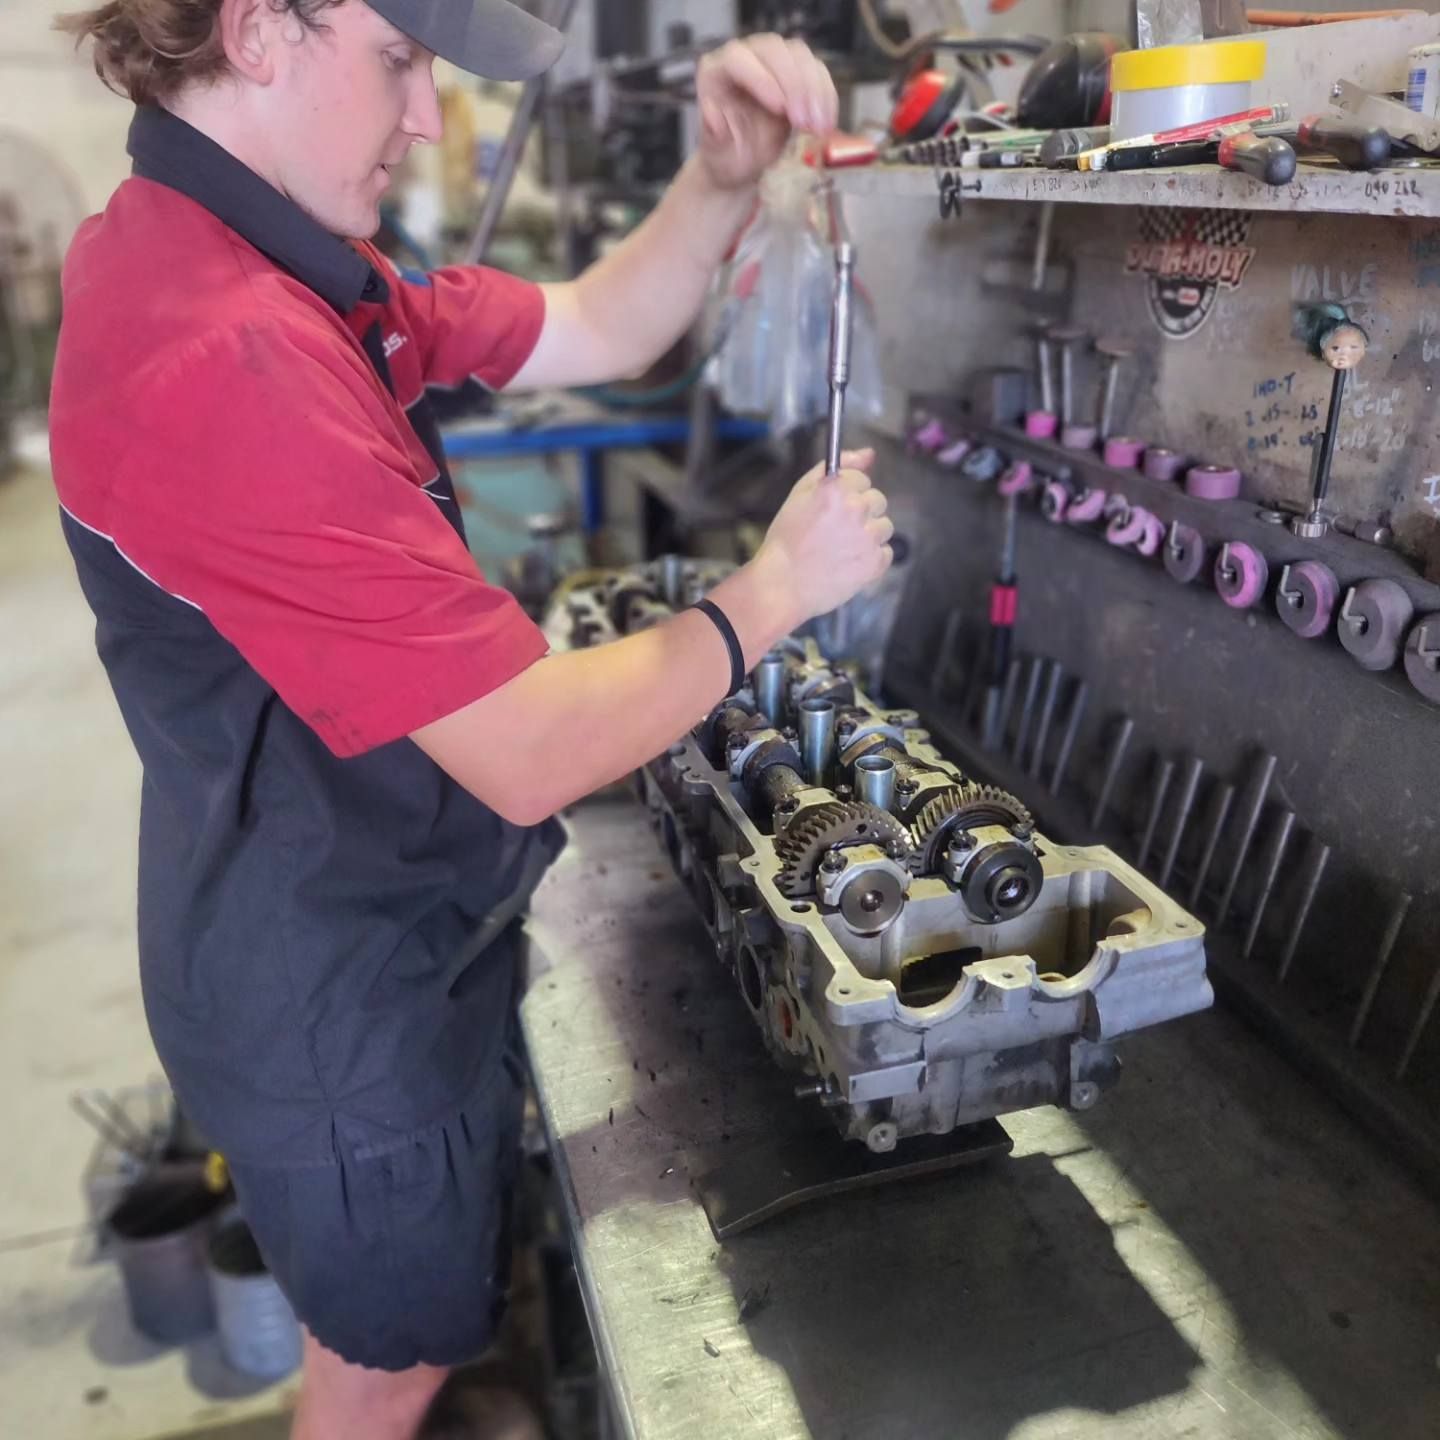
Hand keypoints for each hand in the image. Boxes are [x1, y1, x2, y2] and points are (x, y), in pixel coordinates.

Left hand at [695, 35, 839, 191]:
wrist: (742, 162)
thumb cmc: (726, 156)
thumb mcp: (717, 154)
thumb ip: (714, 136)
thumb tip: (712, 116)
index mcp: (716, 71)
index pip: (738, 60)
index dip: (761, 79)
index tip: (780, 109)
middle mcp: (745, 56)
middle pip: (774, 51)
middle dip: (794, 85)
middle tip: (804, 123)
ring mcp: (773, 60)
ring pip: (800, 57)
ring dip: (815, 91)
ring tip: (818, 128)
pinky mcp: (797, 71)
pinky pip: (817, 72)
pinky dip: (826, 97)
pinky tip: (826, 124)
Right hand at [749, 449, 893, 628]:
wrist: (782, 585)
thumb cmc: (786, 540)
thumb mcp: (800, 494)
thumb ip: (836, 468)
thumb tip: (869, 453)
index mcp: (836, 488)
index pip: (861, 478)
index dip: (846, 493)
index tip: (833, 509)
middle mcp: (856, 509)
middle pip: (877, 500)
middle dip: (861, 512)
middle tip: (837, 531)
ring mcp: (868, 537)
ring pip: (884, 526)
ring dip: (869, 535)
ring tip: (842, 549)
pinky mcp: (875, 563)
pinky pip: (886, 552)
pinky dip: (872, 558)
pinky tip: (849, 563)